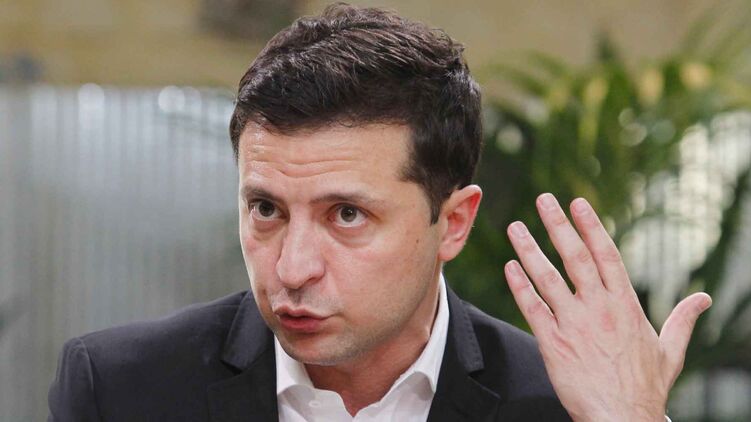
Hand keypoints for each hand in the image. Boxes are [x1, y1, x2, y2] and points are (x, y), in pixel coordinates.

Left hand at [504, 193, 711, 421]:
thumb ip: (682, 320)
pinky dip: (520, 287)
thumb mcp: (670, 350)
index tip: (577, 204)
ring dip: (529, 250)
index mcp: (625, 305)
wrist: (622, 419)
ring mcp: (574, 325)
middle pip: (575, 258)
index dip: (591, 227)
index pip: (606, 255)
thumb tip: (703, 299)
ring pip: (547, 279)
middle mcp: (598, 309)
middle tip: (544, 199)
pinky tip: (510, 267)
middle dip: (558, 226)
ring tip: (515, 227)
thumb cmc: (645, 387)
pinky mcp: (553, 344)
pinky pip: (532, 309)